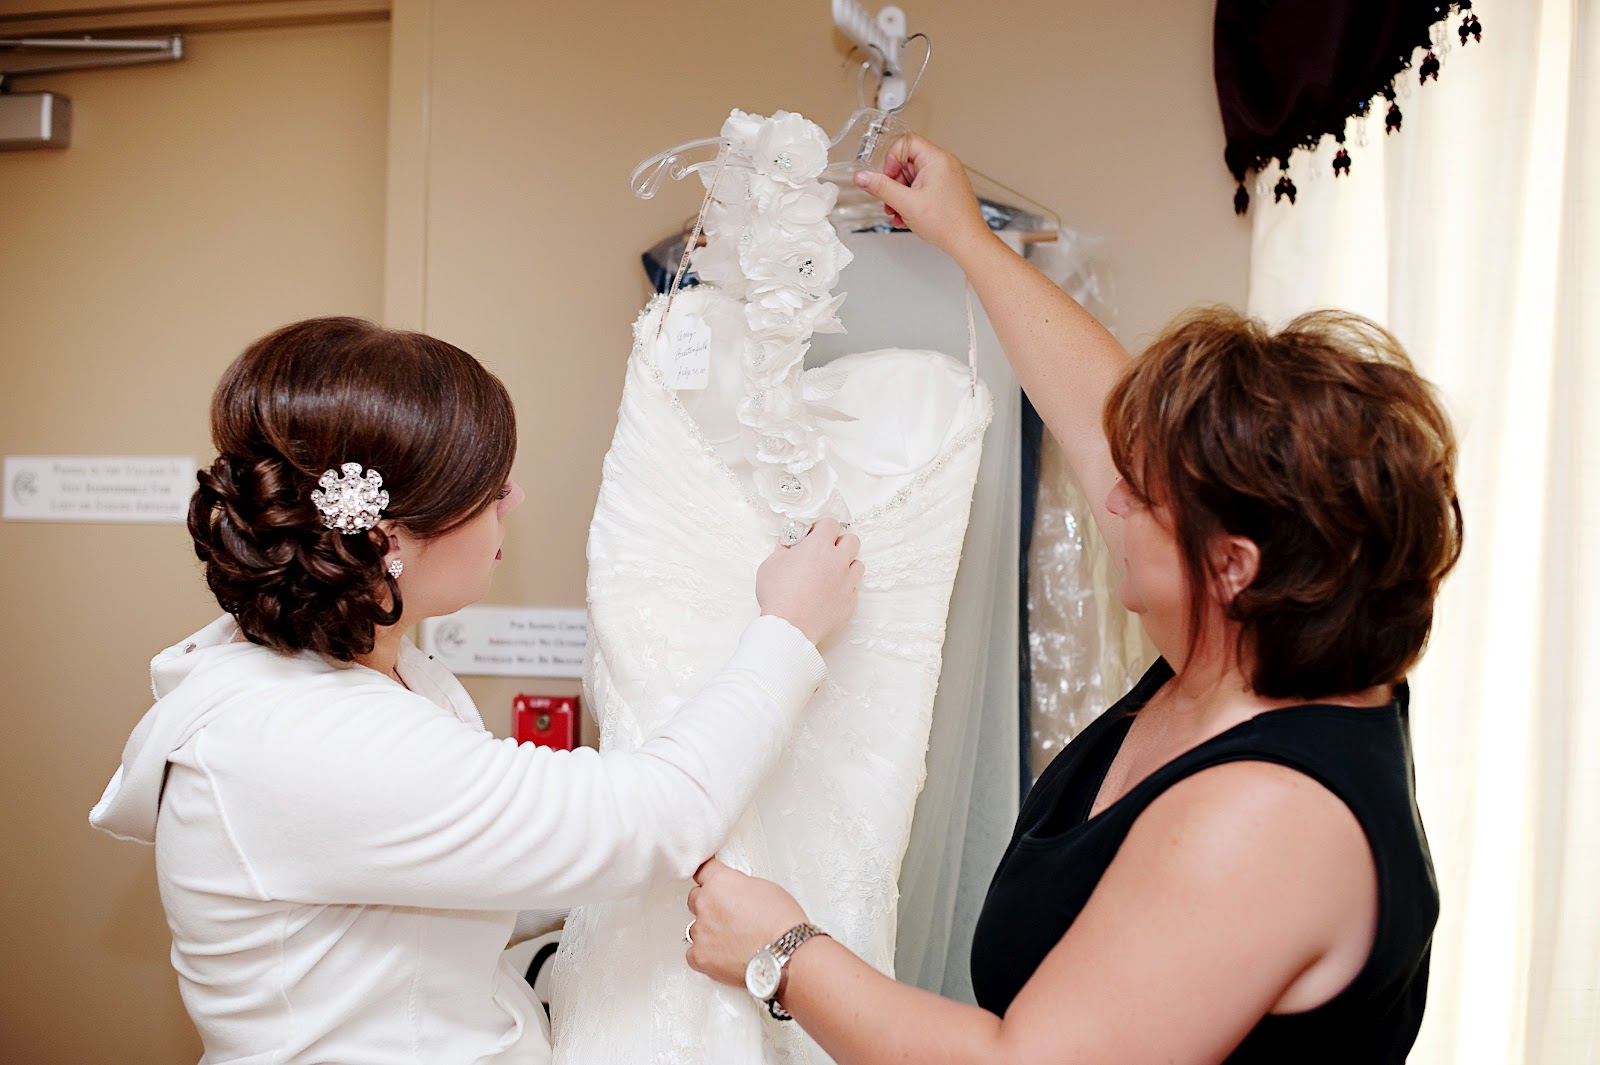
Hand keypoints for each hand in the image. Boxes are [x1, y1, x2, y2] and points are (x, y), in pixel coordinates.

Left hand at [685, 858, 807, 987]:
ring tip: (733, 939)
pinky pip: (694, 952)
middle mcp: (706, 904)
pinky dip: (706, 954)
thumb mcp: (764, 888)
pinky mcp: (700, 956)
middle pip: (695, 898)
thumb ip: (739, 885)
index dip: (708, 877)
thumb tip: (735, 892)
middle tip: (729, 915)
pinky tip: (724, 955)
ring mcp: (701, 931)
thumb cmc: (782, 923)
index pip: (702, 870)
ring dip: (708, 931)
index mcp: (720, 882)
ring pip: (695, 927)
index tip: (707, 879)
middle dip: (708, 904)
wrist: (785, 955)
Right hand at [755, 517, 862, 645]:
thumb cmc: (777, 595)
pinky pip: (853, 589)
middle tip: (826, 551)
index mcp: (819, 547)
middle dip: (840, 542)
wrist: (789, 628)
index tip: (814, 535)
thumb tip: (790, 546)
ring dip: (846, 565)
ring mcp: (847, 583)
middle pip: (852, 540)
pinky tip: (829, 593)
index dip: (822, 528)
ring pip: (858, 564)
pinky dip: (844, 588)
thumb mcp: (770, 564)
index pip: (831, 524)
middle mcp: (838, 561)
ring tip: (830, 573)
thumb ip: (784, 550)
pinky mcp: (850, 602)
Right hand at [853, 134, 994, 259]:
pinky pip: (923, 188)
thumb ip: (881, 187)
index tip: (887, 180)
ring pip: (914, 178)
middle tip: (891, 202)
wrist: (968, 242)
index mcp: (937, 159)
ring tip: (900, 214)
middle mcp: (944, 164)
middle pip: (908, 163)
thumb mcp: (906, 204)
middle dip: (894, 184)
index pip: (905, 143)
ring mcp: (947, 177)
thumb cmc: (948, 223)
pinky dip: (912, 200)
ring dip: (901, 196)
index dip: (891, 161)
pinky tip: (909, 217)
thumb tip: (862, 176)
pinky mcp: (947, 190)